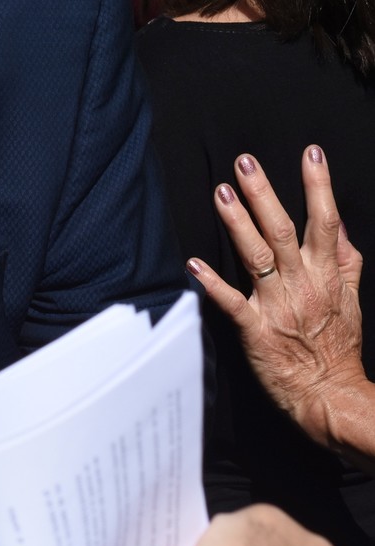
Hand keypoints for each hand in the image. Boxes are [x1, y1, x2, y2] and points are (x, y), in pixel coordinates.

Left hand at [188, 147, 373, 461]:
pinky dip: (212, 284)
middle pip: (283, 230)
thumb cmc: (337, 344)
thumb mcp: (352, 297)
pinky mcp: (255, 329)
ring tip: (221, 192)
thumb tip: (338, 223)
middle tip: (245, 161)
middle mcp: (302, 283)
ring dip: (238, 223)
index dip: (319, 186)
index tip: (311, 153)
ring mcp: (277, 305)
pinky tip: (193, 263)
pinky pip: (231, 302)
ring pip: (256, 256)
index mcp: (327, 274)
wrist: (329, 393)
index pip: (325, 221)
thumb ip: (345, 259)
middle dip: (265, 194)